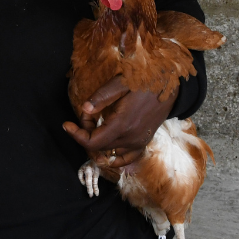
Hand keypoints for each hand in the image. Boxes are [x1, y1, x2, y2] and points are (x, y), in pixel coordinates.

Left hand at [62, 76, 176, 168]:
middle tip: (86, 113)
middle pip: (98, 148)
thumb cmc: (145, 80)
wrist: (171, 85)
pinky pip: (125, 159)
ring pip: (109, 154)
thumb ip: (102, 97)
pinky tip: (105, 152)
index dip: (76, 135)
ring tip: (93, 126)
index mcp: (122, 124)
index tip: (67, 124)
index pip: (92, 142)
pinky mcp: (143, 142)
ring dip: (96, 144)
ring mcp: (138, 142)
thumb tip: (84, 109)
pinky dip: (112, 158)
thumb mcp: (121, 83)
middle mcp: (130, 138)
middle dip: (85, 133)